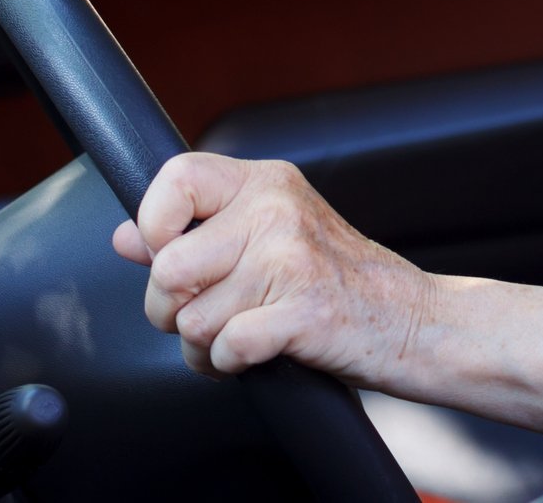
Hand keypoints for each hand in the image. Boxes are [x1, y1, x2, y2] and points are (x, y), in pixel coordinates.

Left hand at [111, 153, 431, 387]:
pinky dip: (230, 365)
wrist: (416, 318)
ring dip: (203, 347)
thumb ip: (198, 231)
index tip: (169, 253)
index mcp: (267, 183)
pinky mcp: (303, 311)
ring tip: (237, 337)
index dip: (153, 224)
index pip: (176, 176)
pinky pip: (224, 348)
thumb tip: (126, 236)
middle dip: (170, 311)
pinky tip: (256, 353)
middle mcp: (277, 211)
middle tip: (204, 314)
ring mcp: (292, 260)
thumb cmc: (342, 279)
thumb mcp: (272, 236)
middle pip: (167, 268)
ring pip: (191, 320)